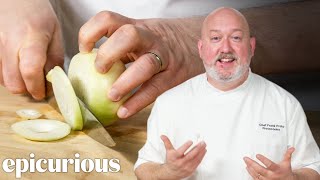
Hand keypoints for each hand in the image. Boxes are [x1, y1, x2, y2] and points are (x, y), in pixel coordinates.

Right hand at [0, 0, 63, 99]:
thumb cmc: (37, 13)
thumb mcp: (55, 32)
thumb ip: (54, 58)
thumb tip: (53, 81)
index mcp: (32, 37)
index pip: (31, 70)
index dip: (37, 87)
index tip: (43, 93)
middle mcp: (9, 42)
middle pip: (14, 82)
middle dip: (27, 89)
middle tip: (37, 85)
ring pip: (2, 80)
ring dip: (16, 83)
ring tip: (26, 73)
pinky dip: (6, 76)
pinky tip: (15, 68)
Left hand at [78, 11, 204, 117]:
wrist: (194, 42)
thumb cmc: (159, 42)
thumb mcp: (140, 34)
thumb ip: (119, 44)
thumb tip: (86, 65)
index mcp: (135, 27)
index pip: (109, 19)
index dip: (91, 32)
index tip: (84, 49)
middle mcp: (149, 38)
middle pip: (128, 36)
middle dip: (108, 53)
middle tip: (99, 70)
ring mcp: (163, 56)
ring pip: (146, 64)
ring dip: (125, 82)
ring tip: (112, 96)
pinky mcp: (173, 76)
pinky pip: (155, 89)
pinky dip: (138, 102)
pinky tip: (124, 112)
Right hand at [158, 135, 206, 178]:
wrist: (171, 172)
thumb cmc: (171, 161)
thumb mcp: (168, 151)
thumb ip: (167, 143)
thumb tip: (163, 136)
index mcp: (175, 157)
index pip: (180, 152)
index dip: (186, 146)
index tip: (190, 141)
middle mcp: (180, 163)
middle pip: (190, 155)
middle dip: (197, 148)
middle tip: (201, 143)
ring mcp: (186, 167)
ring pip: (195, 159)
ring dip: (201, 152)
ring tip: (204, 146)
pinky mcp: (191, 169)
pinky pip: (197, 163)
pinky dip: (201, 156)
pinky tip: (204, 151)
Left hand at [244, 147, 295, 179]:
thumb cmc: (286, 171)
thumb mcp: (287, 163)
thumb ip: (287, 155)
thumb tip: (291, 148)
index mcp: (277, 169)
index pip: (269, 164)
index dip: (263, 160)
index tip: (257, 155)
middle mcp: (271, 175)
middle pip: (260, 170)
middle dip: (252, 164)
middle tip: (246, 158)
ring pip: (257, 175)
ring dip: (250, 168)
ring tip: (246, 162)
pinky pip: (256, 179)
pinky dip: (251, 173)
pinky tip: (248, 168)